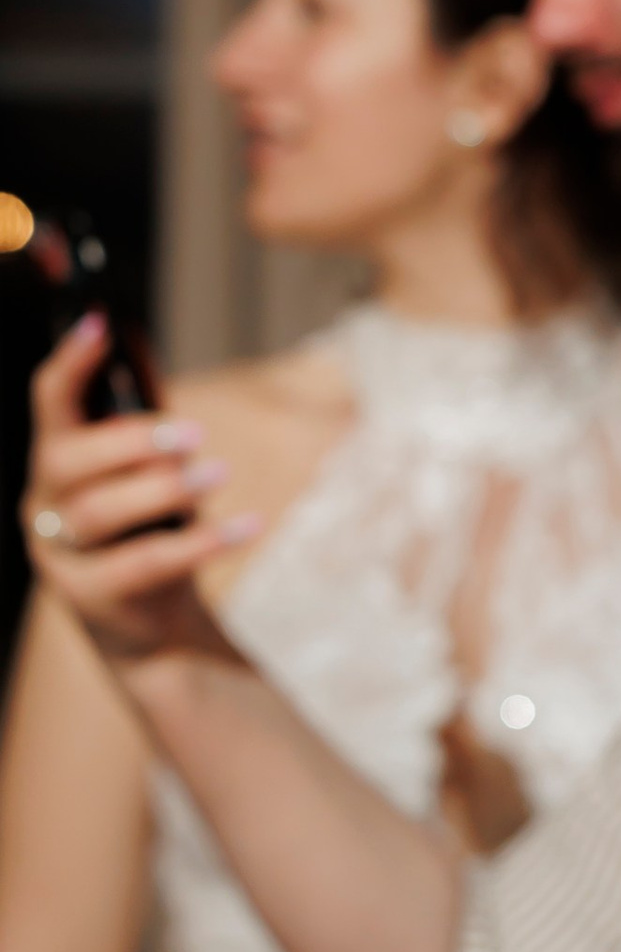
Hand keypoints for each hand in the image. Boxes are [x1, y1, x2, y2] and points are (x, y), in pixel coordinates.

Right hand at [22, 321, 254, 666]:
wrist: (150, 627)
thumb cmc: (150, 531)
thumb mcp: (149, 476)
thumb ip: (146, 427)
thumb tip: (147, 353)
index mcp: (56, 462)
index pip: (50, 403)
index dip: (70, 362)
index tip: (100, 324)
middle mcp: (43, 503)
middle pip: (66, 461)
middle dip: (128, 441)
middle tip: (192, 434)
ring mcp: (60, 553)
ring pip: (97, 512)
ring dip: (161, 489)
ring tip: (216, 476)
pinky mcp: (90, 596)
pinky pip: (142, 564)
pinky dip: (199, 542)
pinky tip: (247, 525)